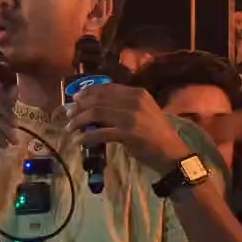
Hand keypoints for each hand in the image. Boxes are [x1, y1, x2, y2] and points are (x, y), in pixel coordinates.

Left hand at [66, 84, 190, 175]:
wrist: (172, 153)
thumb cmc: (156, 133)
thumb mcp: (144, 111)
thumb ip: (124, 106)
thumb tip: (97, 107)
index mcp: (138, 93)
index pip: (107, 88)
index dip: (88, 92)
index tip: (76, 98)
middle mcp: (134, 101)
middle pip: (98, 100)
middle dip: (79, 106)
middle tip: (69, 114)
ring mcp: (131, 117)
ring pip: (96, 114)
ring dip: (79, 121)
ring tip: (70, 127)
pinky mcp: (128, 134)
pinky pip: (100, 133)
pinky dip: (87, 137)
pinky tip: (80, 140)